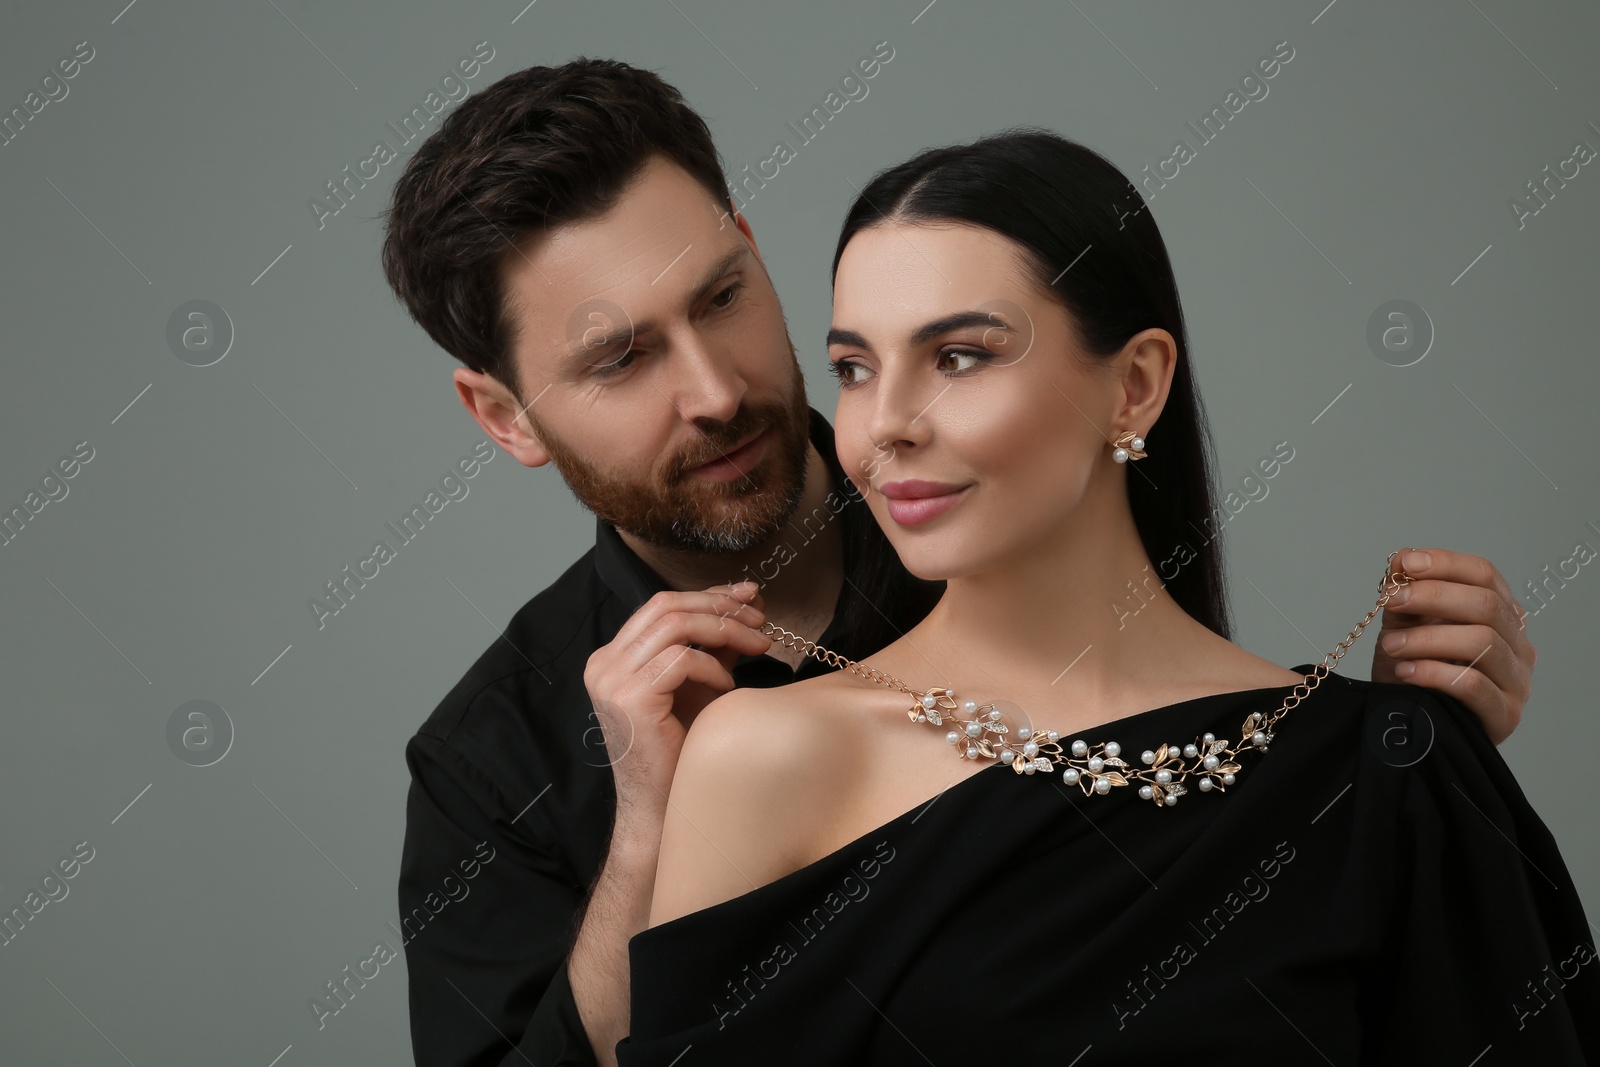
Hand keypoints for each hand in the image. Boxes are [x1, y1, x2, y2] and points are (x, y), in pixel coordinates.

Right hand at [582, 582, 770, 840]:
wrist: (661, 809)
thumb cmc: (681, 751)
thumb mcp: (701, 683)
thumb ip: (716, 644)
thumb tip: (746, 599)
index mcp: (613, 658)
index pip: (661, 605)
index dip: (708, 596)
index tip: (748, 596)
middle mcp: (604, 664)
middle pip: (666, 605)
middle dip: (720, 607)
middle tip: (761, 620)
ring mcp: (611, 680)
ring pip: (675, 624)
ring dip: (724, 629)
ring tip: (756, 646)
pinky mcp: (629, 699)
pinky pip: (679, 659)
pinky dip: (711, 666)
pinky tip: (726, 687)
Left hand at [1372, 548, 1534, 744]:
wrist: (1409, 725)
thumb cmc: (1412, 673)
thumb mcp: (1405, 627)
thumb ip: (1407, 594)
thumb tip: (1402, 559)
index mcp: (1500, 615)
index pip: (1486, 575)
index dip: (1446, 564)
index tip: (1406, 564)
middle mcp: (1518, 644)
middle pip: (1487, 605)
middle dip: (1433, 596)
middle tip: (1392, 600)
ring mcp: (1517, 680)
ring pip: (1483, 643)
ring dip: (1427, 639)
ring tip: (1391, 645)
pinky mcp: (1505, 714)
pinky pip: (1474, 685)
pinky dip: (1434, 673)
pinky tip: (1405, 672)